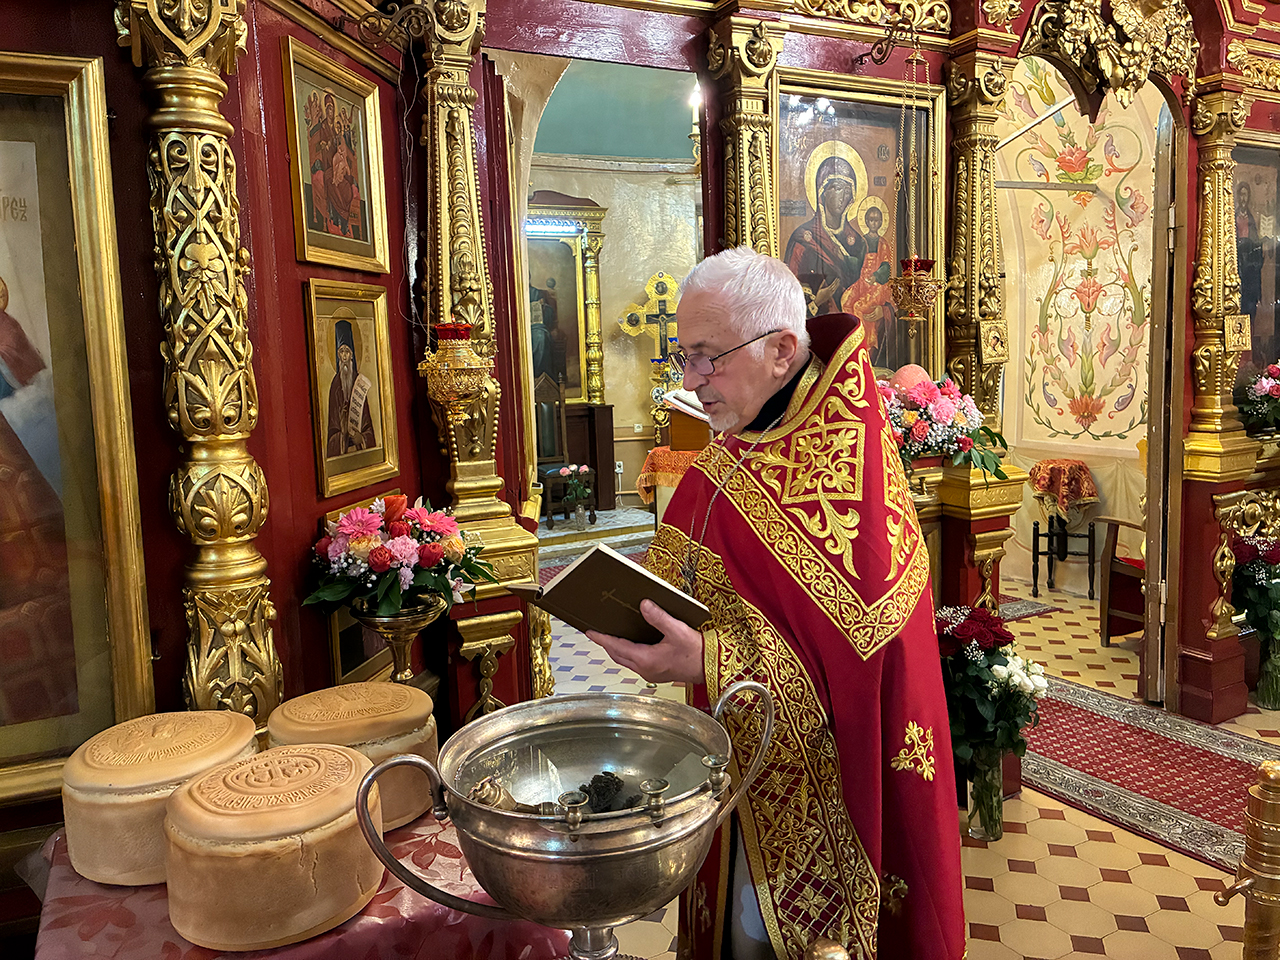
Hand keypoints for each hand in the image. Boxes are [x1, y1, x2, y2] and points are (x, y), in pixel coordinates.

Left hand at [586, 600, 705, 684]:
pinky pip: (634, 663)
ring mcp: (650, 674)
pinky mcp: (656, 673)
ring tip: (610, 637)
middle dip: (606, 644)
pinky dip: (627, 653)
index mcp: (647, 659)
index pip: (616, 647)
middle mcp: (645, 669)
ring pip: (625, 661)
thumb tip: (644, 605)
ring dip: (616, 649)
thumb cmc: (697, 652)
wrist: (710, 667)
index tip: (590, 632)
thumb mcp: (677, 630)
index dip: (602, 638)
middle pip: (617, 656)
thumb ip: (659, 617)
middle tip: (596, 633)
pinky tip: (631, 645)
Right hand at [814, 276, 840, 307]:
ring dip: (837, 285)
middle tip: (839, 279)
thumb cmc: (818, 294)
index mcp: (827, 289)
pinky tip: (836, 287)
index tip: (837, 279)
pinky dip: (835, 289)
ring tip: (839, 282)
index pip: (832, 284)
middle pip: (834, 286)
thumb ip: (822, 284)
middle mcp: (829, 291)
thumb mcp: (820, 288)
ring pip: (835, 289)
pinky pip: (834, 291)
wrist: (819, 300)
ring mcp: (830, 293)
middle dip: (837, 282)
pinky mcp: (830, 295)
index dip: (835, 281)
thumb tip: (824, 279)